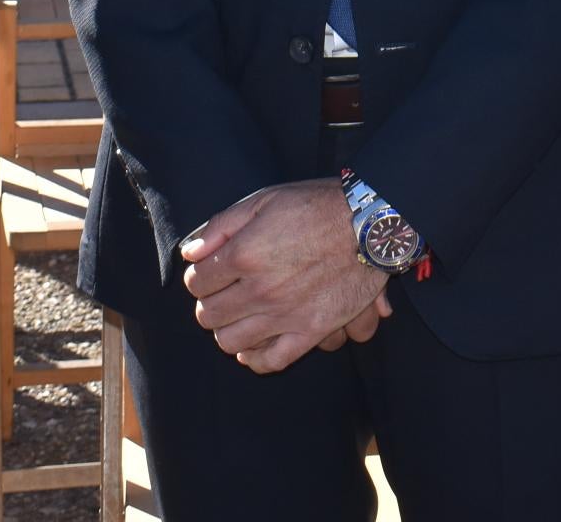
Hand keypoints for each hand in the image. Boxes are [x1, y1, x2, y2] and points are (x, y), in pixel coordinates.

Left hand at [179, 182, 387, 373]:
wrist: (370, 222)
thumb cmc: (316, 205)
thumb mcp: (264, 200)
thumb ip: (221, 226)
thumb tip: (190, 253)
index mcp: (245, 254)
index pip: (196, 281)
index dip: (197, 275)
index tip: (208, 270)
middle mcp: (260, 289)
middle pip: (208, 314)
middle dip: (208, 302)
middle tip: (221, 292)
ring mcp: (285, 314)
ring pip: (230, 341)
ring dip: (226, 329)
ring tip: (236, 315)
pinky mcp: (311, 331)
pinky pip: (270, 361)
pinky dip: (254, 358)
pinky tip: (252, 346)